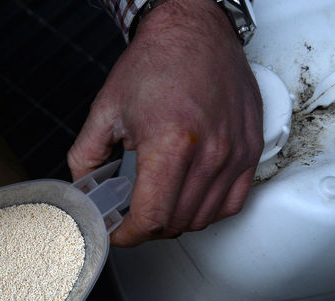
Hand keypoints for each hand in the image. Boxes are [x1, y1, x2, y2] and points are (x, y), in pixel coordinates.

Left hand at [68, 0, 262, 245]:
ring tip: (158, 205)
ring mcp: (235, 153)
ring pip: (204, 218)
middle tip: (132, 216)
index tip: (118, 232)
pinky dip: (208, 211)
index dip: (129, 235)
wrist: (195, 30)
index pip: (152, 217)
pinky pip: (232, 203)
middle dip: (148, 229)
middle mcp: (209, 152)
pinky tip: (188, 198)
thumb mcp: (106, 109)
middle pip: (177, 222)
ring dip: (177, 221)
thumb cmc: (156, 62)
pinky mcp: (251, 150)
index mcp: (171, 143)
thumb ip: (86, 157)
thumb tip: (82, 190)